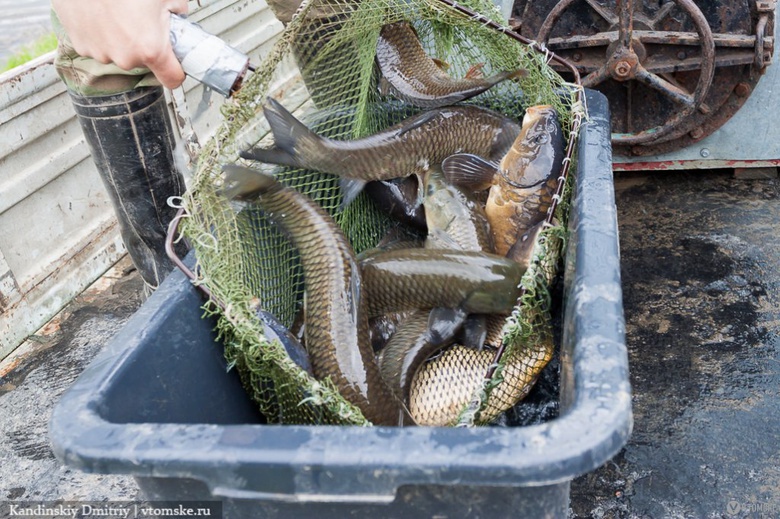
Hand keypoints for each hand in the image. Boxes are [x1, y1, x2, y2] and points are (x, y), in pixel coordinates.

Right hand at [52, 0, 188, 88]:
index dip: (177, 70)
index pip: (172, 78)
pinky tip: (101, 13)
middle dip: (146, 44)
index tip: (176, 62)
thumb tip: (178, 18)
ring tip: (118, 11)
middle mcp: (125, 57)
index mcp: (151, 49)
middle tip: (141, 18)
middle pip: (144, 62)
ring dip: (122, 38)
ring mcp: (101, 53)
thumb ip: (178, 12)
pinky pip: (99, 45)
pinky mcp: (81, 45)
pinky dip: (102, 33)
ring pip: (120, 53)